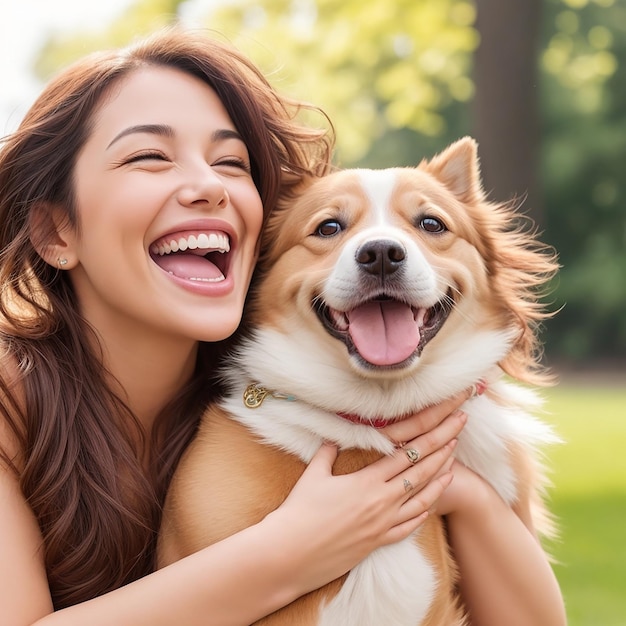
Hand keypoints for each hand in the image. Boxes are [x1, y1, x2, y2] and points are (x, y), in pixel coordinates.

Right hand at [265, 391, 469, 593]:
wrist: (291, 553)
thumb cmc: (299, 512)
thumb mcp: (313, 476)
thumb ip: (327, 454)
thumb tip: (332, 440)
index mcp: (367, 481)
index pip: (406, 455)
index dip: (429, 439)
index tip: (445, 427)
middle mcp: (381, 501)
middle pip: (421, 474)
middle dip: (442, 453)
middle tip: (458, 436)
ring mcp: (382, 524)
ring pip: (421, 500)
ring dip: (439, 483)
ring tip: (453, 469)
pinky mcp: (378, 542)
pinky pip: (408, 527)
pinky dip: (422, 514)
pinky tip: (430, 506)